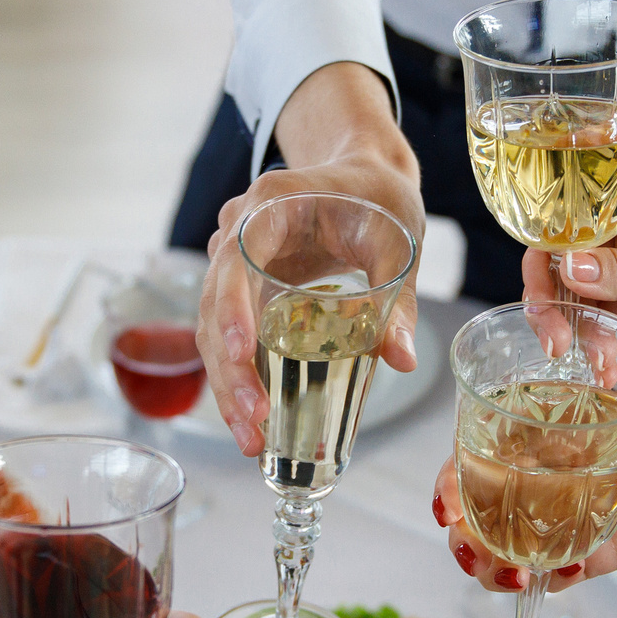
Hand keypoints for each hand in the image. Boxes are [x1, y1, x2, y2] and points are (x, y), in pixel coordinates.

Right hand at [199, 66, 423, 455]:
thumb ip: (399, 300)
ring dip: (228, 385)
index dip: (233, 310)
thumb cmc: (380, 199)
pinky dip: (239, 375)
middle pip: (215, 306)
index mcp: (268, 205)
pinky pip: (230, 334)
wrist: (366, 177)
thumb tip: (403, 360)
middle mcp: (237, 231)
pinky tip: (253, 419)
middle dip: (230, 370)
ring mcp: (235, 261)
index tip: (245, 354)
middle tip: (254, 422)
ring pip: (214, 329)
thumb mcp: (399, 245)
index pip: (234, 261)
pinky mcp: (245, 288)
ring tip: (252, 440)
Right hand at [433, 383, 616, 593]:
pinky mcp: (593, 550)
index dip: (452, 482)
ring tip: (515, 579)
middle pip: (479, 511)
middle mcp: (541, 475)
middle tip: (477, 558)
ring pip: (509, 548)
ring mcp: (564, 516)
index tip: (449, 507)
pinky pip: (557, 570)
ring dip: (499, 567)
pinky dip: (551, 579)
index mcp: (538, 431)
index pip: (474, 454)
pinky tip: (559, 577)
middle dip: (467, 539)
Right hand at [521, 159, 616, 354]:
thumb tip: (568, 267)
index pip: (575, 209)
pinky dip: (599, 338)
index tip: (543, 289)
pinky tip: (604, 366)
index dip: (550, 245)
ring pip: (582, 287)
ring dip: (578, 325)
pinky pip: (605, 312)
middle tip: (553, 337)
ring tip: (593, 362)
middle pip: (568, 251)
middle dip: (556, 296)